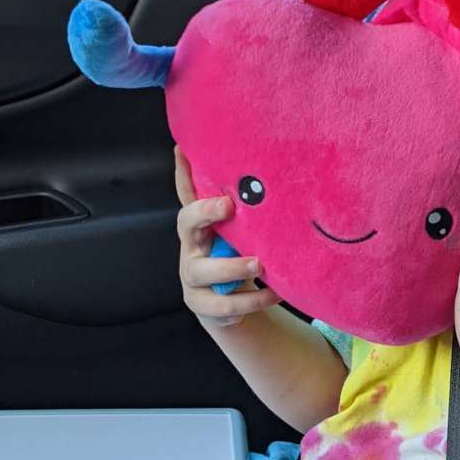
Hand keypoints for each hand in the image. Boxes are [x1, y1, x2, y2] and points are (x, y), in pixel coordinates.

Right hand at [174, 146, 280, 329]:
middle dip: (205, 212)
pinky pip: (226, 305)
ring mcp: (192, 278)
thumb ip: (245, 216)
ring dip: (234, 267)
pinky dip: (254, 299)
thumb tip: (273, 177)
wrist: (228, 308)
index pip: (187, 195)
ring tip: (260, 265)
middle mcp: (190, 248)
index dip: (183, 174)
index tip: (184, 152)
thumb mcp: (237, 237)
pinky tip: (276, 293)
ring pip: (205, 271)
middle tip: (229, 205)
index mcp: (198, 227)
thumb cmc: (235, 260)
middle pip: (186, 223)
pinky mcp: (203, 306)